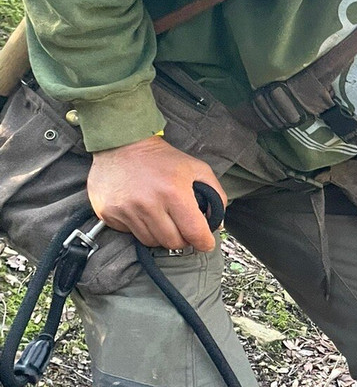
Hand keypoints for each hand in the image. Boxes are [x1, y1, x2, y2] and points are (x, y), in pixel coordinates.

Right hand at [87, 135, 226, 251]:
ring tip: (162, 218)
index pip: (194, 233)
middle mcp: (148, 204)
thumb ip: (216, 195)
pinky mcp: (108, 213)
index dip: (204, 242)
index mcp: (174, 192)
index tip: (205, 243)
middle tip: (182, 228)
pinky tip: (142, 212)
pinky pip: (131, 234)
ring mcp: (126, 210)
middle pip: (173, 243)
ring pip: (152, 241)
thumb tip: (217, 225)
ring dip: (161, 235)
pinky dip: (140, 228)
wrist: (121, 143)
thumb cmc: (163, 158)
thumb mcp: (198, 169)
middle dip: (183, 239)